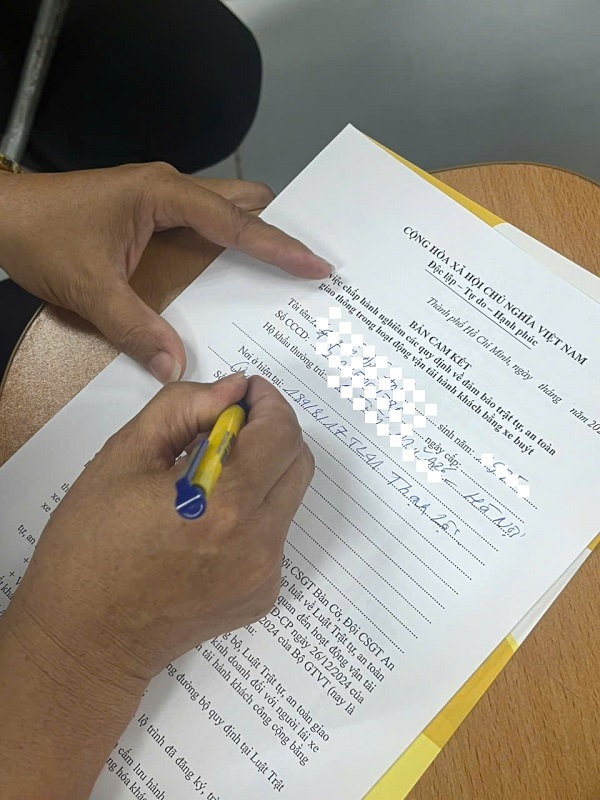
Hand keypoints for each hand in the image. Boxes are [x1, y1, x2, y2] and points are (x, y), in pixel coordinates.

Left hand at [0, 167, 330, 381]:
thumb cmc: (42, 237)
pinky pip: (204, 224)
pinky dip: (227, 244)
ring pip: (226, 209)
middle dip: (278, 228)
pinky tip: (233, 273)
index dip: (281, 246)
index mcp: (164, 196)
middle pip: (243, 202)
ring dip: (254, 234)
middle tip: (306, 264)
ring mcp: (161, 198)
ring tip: (282, 271)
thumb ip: (135, 328)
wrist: (2, 213)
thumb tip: (175, 366)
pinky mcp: (151, 212)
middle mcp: (170, 189)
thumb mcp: (90, 289)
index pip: (236, 223)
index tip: (316, 264)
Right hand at [0, 372, 313, 797]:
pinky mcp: (263, 594)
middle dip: (272, 431)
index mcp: (224, 502)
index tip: (245, 392)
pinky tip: (208, 521)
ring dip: (263, 471)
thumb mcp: (124, 456)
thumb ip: (183, 408)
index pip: (281, 432)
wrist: (87, 640)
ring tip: (209, 476)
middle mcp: (259, 540)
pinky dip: (254, 511)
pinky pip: (275, 532)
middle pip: (298, 461)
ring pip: (289, 496)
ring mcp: (266, 573)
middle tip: (229, 426)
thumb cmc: (90, 546)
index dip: (268, 401)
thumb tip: (232, 390)